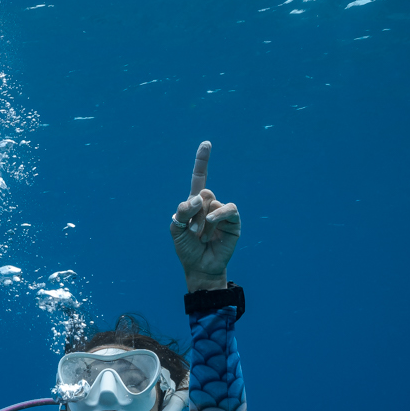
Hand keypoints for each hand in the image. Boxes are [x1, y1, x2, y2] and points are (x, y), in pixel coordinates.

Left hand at [169, 141, 240, 290]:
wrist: (199, 266)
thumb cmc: (187, 249)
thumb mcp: (176, 229)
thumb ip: (182, 210)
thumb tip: (199, 196)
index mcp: (195, 204)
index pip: (199, 178)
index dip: (202, 161)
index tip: (206, 143)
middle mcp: (210, 205)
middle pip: (203, 192)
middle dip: (193, 211)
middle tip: (192, 230)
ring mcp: (222, 212)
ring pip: (212, 201)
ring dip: (203, 219)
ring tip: (201, 235)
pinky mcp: (234, 221)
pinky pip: (228, 209)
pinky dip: (218, 215)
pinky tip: (212, 225)